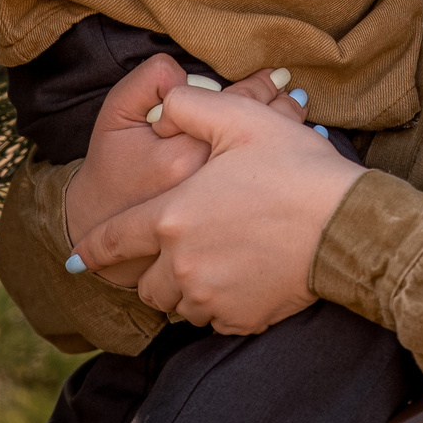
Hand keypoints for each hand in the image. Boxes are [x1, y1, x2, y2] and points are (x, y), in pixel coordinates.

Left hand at [73, 84, 365, 336]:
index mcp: (172, 217)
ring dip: (184, 288)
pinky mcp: (240, 319)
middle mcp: (181, 265)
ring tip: (212, 263)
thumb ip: (189, 105)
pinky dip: (218, 304)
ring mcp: (210, 297)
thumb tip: (164, 103)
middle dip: (152, 269)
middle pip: (146, 283)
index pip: (112, 240)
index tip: (76, 260)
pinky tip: (241, 278)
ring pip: (178, 304)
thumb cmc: (295, 168)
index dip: (91, 250)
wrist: (346, 225)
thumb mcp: (240, 120)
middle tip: (179, 250)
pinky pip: (214, 319)